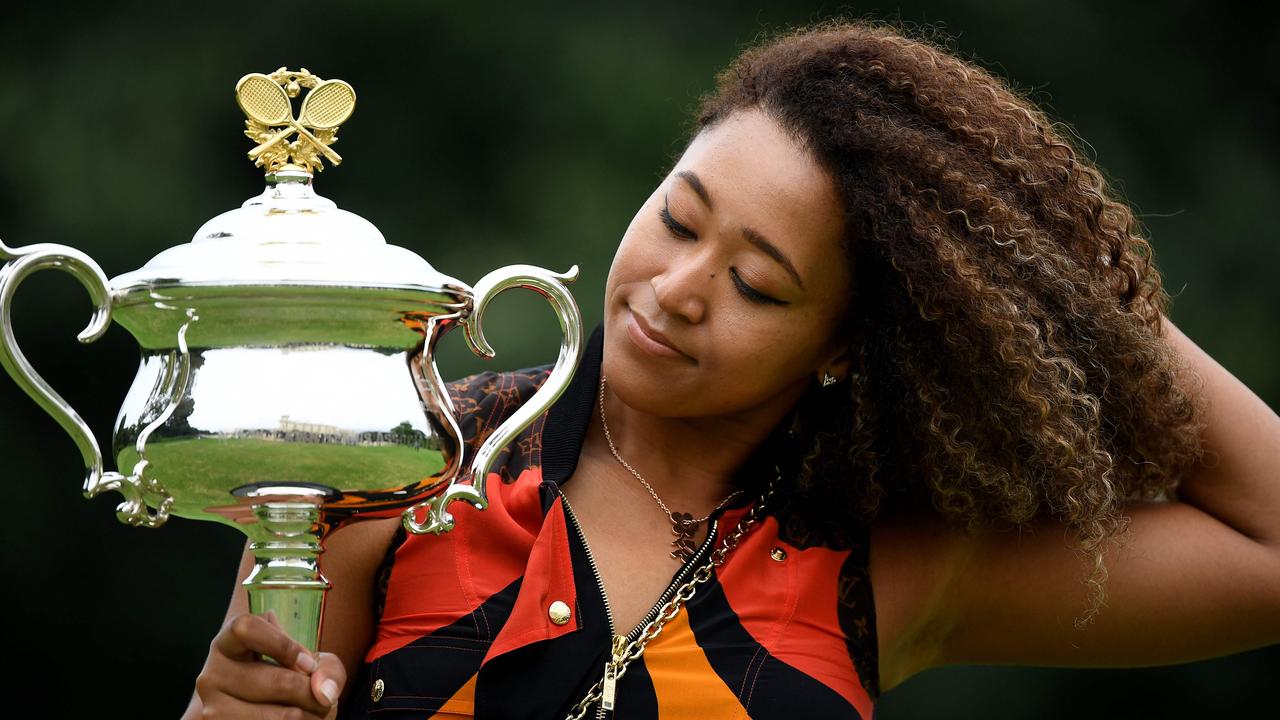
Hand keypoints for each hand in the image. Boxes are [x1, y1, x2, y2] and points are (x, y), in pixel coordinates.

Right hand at [193, 610, 345, 718]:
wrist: (262, 715)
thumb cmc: (287, 681)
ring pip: (283, 716)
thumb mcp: (308, 662)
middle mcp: (212, 676)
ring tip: (314, 711)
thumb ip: (326, 667)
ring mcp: (214, 710)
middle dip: (313, 691)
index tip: (308, 662)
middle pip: (278, 681)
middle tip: (323, 696)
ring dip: (312, 715)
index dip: (284, 644)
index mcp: (227, 644)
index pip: (245, 628)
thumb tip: (324, 692)